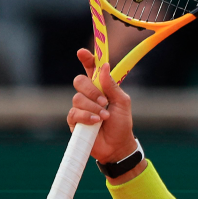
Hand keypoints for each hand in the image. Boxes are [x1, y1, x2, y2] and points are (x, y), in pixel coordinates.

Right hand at [68, 48, 136, 163]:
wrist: (117, 146)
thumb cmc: (122, 124)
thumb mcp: (122, 102)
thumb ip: (112, 86)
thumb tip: (104, 67)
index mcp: (101, 88)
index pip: (91, 69)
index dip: (87, 59)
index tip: (82, 52)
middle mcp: (89, 96)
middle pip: (79, 81)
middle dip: (92, 90)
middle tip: (105, 101)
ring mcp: (80, 108)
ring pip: (77, 98)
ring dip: (94, 107)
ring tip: (105, 117)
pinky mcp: (74, 121)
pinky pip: (75, 113)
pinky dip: (88, 117)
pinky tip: (97, 122)